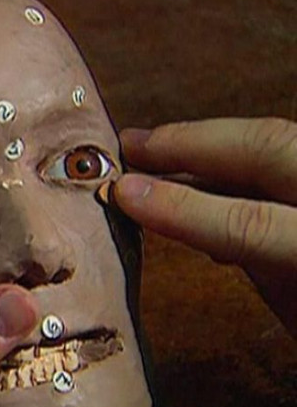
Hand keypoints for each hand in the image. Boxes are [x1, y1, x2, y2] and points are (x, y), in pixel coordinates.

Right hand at [113, 118, 296, 335]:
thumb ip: (261, 264)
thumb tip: (197, 223)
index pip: (256, 223)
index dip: (184, 207)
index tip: (125, 193)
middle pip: (274, 149)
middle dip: (193, 142)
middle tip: (131, 144)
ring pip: (281, 144)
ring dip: (209, 146)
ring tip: (152, 149)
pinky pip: (286, 163)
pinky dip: (236, 166)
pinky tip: (199, 176)